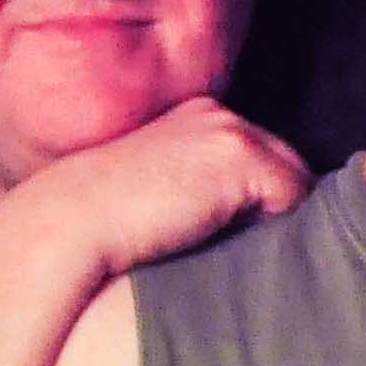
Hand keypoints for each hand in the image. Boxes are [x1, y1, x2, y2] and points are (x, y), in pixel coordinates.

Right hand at [10, 97, 309, 279]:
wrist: (67, 224)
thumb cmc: (102, 233)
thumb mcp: (160, 203)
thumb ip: (203, 201)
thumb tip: (257, 236)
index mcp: (196, 121)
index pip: (263, 164)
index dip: (258, 210)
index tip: (225, 242)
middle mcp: (216, 114)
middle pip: (289, 171)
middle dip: (275, 215)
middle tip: (233, 251)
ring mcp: (229, 128)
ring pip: (298, 187)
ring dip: (274, 225)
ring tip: (224, 250)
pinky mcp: (238, 153)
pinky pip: (294, 201)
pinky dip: (271, 232)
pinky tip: (221, 245)